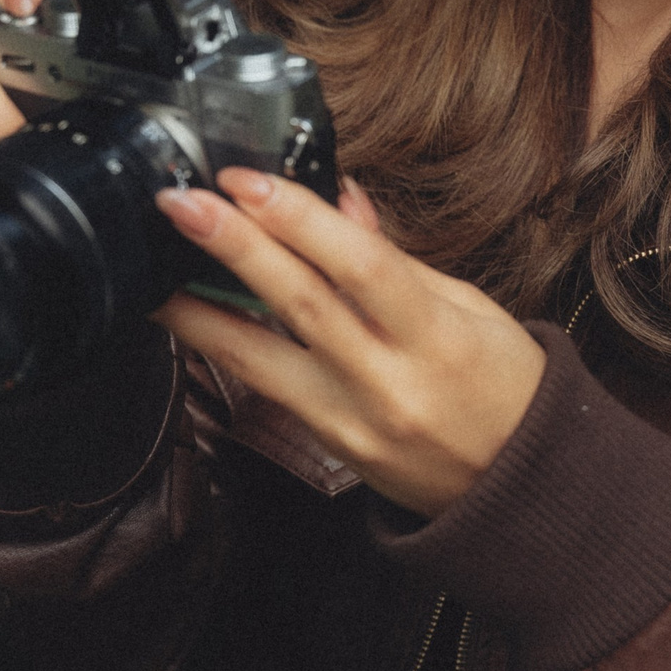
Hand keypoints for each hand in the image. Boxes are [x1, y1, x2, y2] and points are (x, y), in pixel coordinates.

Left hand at [155, 170, 546, 515]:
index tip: (247, 180)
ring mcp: (351, 423)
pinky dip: (223, 346)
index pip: (360, 267)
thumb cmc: (505, 389)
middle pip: (301, 306)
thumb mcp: (471, 309)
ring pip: (259, 360)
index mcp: (438, 339)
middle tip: (183, 203)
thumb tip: (336, 199)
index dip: (299, 219)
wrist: (519, 489)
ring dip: (197, 308)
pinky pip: (265, 387)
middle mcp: (388, 385)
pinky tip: (188, 316)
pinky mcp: (327, 447)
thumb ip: (394, 259)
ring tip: (151, 266)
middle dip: (235, 247)